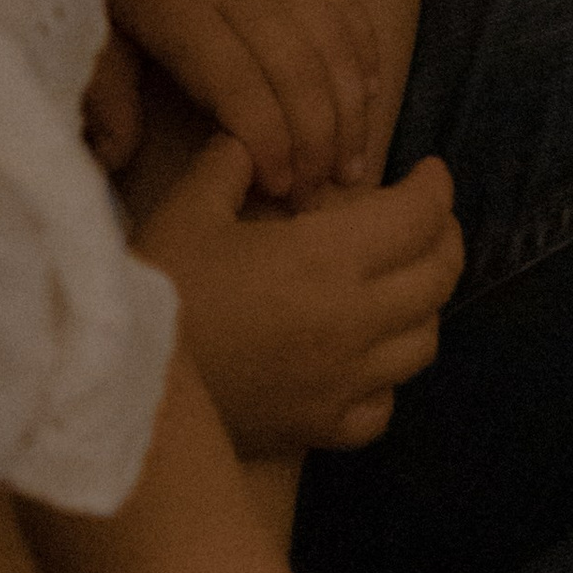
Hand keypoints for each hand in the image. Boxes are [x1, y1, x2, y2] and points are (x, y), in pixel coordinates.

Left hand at [45, 0, 384, 203]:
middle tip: (319, 199)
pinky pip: (345, 2)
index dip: (270, 142)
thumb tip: (115, 159)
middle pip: (301, 71)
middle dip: (320, 141)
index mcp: (178, 4)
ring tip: (354, 166)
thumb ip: (103, 83)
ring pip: (334, 41)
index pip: (242, 85)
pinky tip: (368, 93)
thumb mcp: (81, 1)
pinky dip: (364, 50)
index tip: (280, 189)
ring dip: (351, 106)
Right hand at [136, 134, 463, 458]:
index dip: (435, 189)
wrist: (127, 391)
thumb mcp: (191, 207)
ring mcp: (345, 384)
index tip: (430, 173)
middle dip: (445, 239)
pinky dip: (387, 380)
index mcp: (331, 258)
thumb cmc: (162, 289)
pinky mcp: (322, 430)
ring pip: (423, 344)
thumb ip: (232, 162)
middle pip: (438, 279)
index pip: (418, 218)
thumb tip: (253, 141)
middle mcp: (355, 321)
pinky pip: (383, 408)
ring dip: (424, 306)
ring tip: (403, 284)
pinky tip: (365, 362)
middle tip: (428, 220)